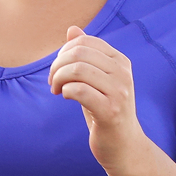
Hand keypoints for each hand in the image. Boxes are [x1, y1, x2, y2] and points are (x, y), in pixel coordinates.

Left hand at [48, 26, 147, 171]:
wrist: (123, 146)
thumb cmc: (105, 110)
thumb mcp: (96, 80)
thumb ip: (86, 55)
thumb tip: (72, 29)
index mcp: (120, 61)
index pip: (85, 42)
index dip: (64, 52)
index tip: (58, 70)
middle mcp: (123, 73)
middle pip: (79, 53)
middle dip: (58, 65)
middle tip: (52, 82)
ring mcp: (119, 92)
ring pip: (78, 70)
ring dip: (59, 79)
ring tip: (56, 89)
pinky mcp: (111, 111)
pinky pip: (79, 91)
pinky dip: (66, 91)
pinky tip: (65, 97)